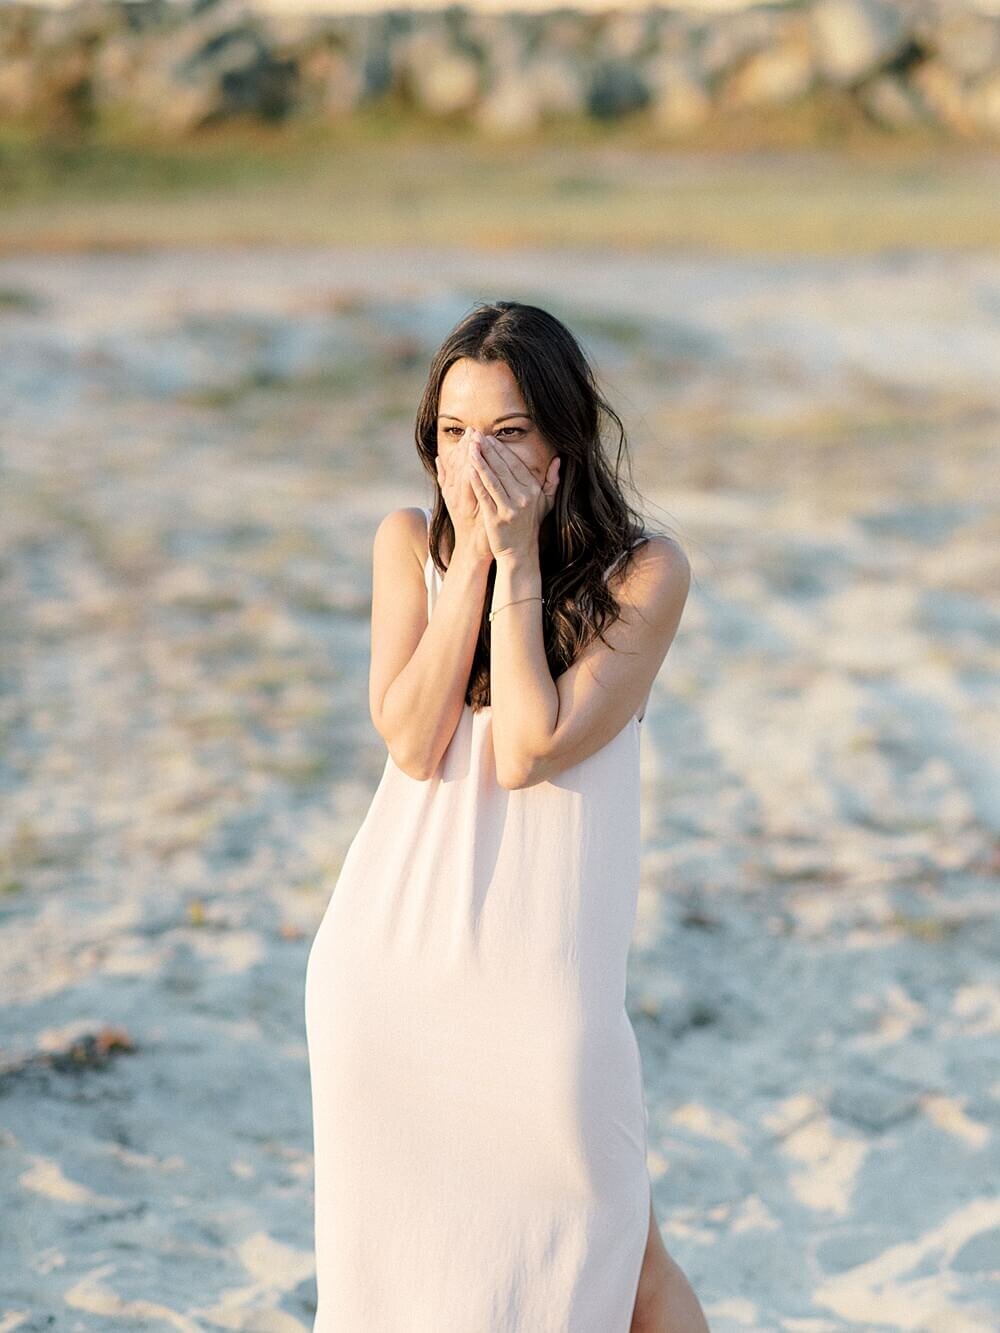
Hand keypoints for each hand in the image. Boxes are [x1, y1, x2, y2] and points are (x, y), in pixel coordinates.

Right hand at [435, 431, 492, 564]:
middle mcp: (455, 496)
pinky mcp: (475, 512)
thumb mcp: (456, 500)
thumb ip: (447, 479)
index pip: (457, 464)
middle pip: (460, 467)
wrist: (473, 549)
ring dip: (469, 459)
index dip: (463, 447)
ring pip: (464, 476)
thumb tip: (440, 458)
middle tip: (473, 431)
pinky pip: (473, 492)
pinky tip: (478, 465)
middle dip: (466, 448)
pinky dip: (473, 478)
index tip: (470, 431)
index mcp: (453, 491)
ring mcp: (463, 505)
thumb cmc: (469, 523)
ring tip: (476, 441)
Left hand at [467, 432, 559, 560]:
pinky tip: (468, 470)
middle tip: (476, 436)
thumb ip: (552, 481)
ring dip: (480, 462)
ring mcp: (509, 509)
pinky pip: (485, 496)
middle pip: (502, 469)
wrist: (520, 552)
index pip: (515, 465)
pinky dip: (476, 482)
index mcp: (533, 491)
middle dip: (488, 451)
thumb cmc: (529, 525)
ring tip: (469, 448)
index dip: (501, 450)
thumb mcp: (546, 503)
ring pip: (492, 480)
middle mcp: (523, 498)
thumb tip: (559, 461)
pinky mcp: (496, 519)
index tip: (489, 438)